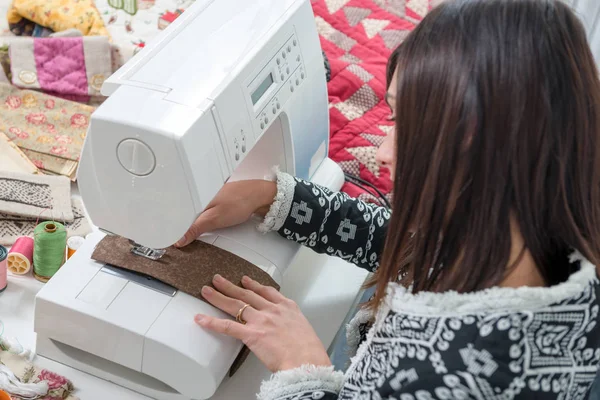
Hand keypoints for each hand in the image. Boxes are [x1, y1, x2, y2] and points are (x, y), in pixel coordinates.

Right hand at [175, 179, 276, 246]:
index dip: (176, 227)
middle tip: (182, 239)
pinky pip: (209, 209)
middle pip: (189, 212)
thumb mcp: (214, 219)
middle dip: (185, 224)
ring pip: (199, 211)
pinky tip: (210, 222)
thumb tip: (179, 239)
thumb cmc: (240, 202)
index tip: (173, 239)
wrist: (261, 197)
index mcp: (198, 196)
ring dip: (197, 221)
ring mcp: (213, 195)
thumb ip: (196, 228)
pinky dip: (207, 217)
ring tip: (192, 231)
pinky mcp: (222, 198)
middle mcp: (203, 194)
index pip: (181, 213)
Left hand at [195, 274, 331, 372]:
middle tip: (219, 279)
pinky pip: (228, 326)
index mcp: (287, 308)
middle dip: (231, 286)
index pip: (267, 292)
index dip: (254, 285)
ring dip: (219, 296)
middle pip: (247, 295)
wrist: (307, 361)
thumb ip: (291, 326)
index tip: (246, 280)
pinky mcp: (251, 334)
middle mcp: (272, 310)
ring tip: (206, 290)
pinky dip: (212, 322)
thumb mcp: (304, 329)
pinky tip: (201, 319)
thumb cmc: (309, 351)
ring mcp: (261, 321)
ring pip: (235, 305)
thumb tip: (284, 333)